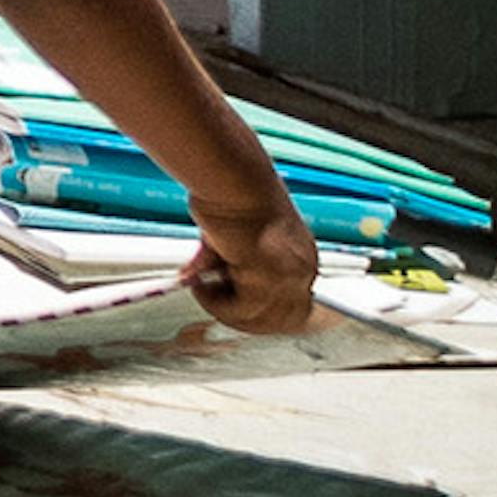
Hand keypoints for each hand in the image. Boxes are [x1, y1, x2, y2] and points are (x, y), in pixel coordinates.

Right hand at [181, 196, 315, 334]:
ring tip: (200, 288)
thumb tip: (194, 281)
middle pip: (283, 320)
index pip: (294, 305)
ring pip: (259, 318)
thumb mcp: (231, 235)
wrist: (232, 175)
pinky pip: (240, 309)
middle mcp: (302, 270)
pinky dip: (215, 302)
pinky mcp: (267, 278)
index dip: (261, 312)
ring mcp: (288, 276)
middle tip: (212, 300)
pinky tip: (199, 284)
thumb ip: (222, 262)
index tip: (231, 306)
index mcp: (301, 258)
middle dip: (245, 319)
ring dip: (224, 310)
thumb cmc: (230, 192)